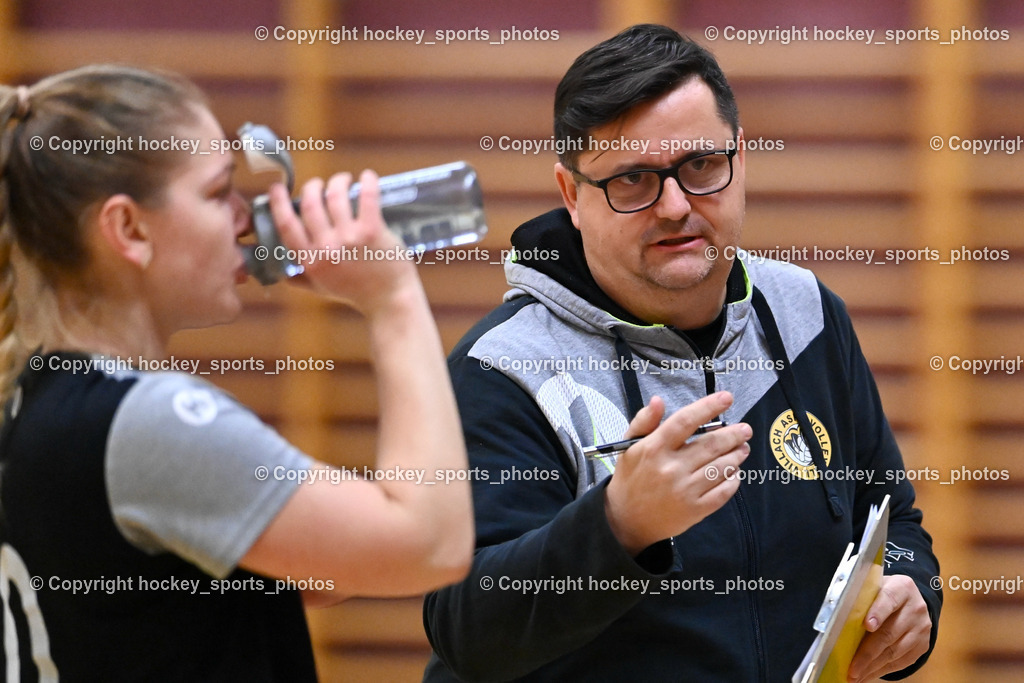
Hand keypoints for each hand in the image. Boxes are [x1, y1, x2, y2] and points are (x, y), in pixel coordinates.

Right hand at [268, 170, 417, 314]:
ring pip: (335, 195)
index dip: (279, 202)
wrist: (389, 300)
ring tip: (344, 180)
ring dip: (338, 181)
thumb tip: (283, 275)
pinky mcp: (372, 231)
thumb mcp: (322, 289)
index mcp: (310, 260)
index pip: (286, 224)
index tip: (278, 187)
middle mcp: (326, 248)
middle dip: (313, 186)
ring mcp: (349, 238)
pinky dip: (367, 181)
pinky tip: (367, 176)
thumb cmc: (356, 293)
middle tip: (320, 184)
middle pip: (310, 203)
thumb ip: (301, 279)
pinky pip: (367, 196)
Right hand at [604, 392, 750, 555]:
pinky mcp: (695, 509)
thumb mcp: (629, 447)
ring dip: (737, 455)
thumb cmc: (630, 479)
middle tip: (745, 429)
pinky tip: (735, 472)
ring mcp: (685, 490)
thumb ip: (644, 422)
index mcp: (654, 448)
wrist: (627, 521)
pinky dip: (733, 479)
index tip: (727, 398)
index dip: (708, 407)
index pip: (685, 421)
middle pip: (711, 444)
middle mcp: (671, 468)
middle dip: (734, 434)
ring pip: (721, 467)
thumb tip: (658, 400)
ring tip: (743, 448)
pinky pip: (723, 492)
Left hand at [847, 574, 930, 681]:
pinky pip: (902, 661)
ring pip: (895, 651)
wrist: (912, 599)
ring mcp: (921, 628)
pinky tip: (868, 675)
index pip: (888, 599)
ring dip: (873, 667)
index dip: (877, 613)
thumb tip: (836, 620)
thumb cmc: (882, 593)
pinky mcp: (922, 645)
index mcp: (901, 588)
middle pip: (889, 633)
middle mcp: (915, 608)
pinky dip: (883, 670)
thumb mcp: (874, 587)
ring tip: (856, 676)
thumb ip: (861, 599)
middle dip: (868, 653)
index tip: (866, 626)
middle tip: (852, 668)